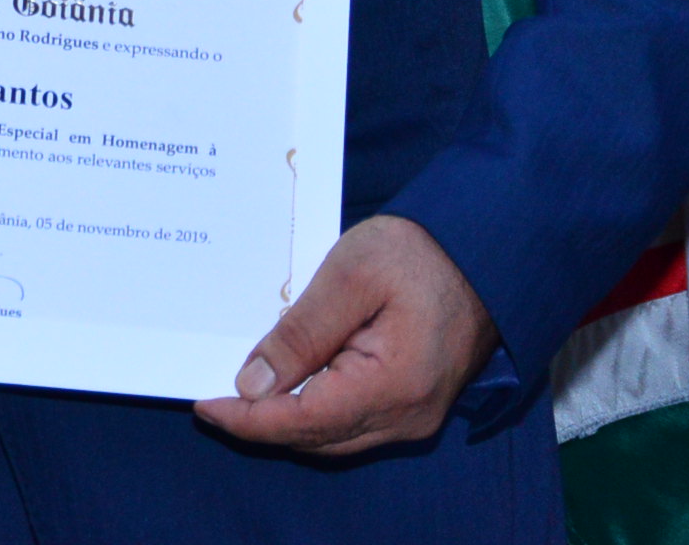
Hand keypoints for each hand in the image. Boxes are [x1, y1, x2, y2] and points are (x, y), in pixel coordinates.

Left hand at [192, 215, 498, 454]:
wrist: (484, 250)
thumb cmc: (420, 253)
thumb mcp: (349, 277)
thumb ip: (299, 333)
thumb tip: (251, 384)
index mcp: (392, 386)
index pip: (301, 422)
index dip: (247, 419)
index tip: (204, 403)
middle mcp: (406, 416)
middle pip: (315, 438)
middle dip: (260, 423)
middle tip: (212, 393)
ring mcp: (414, 415)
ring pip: (333, 436)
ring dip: (286, 418)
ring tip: (241, 388)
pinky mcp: (414, 403)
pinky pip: (352, 421)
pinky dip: (314, 409)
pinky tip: (288, 383)